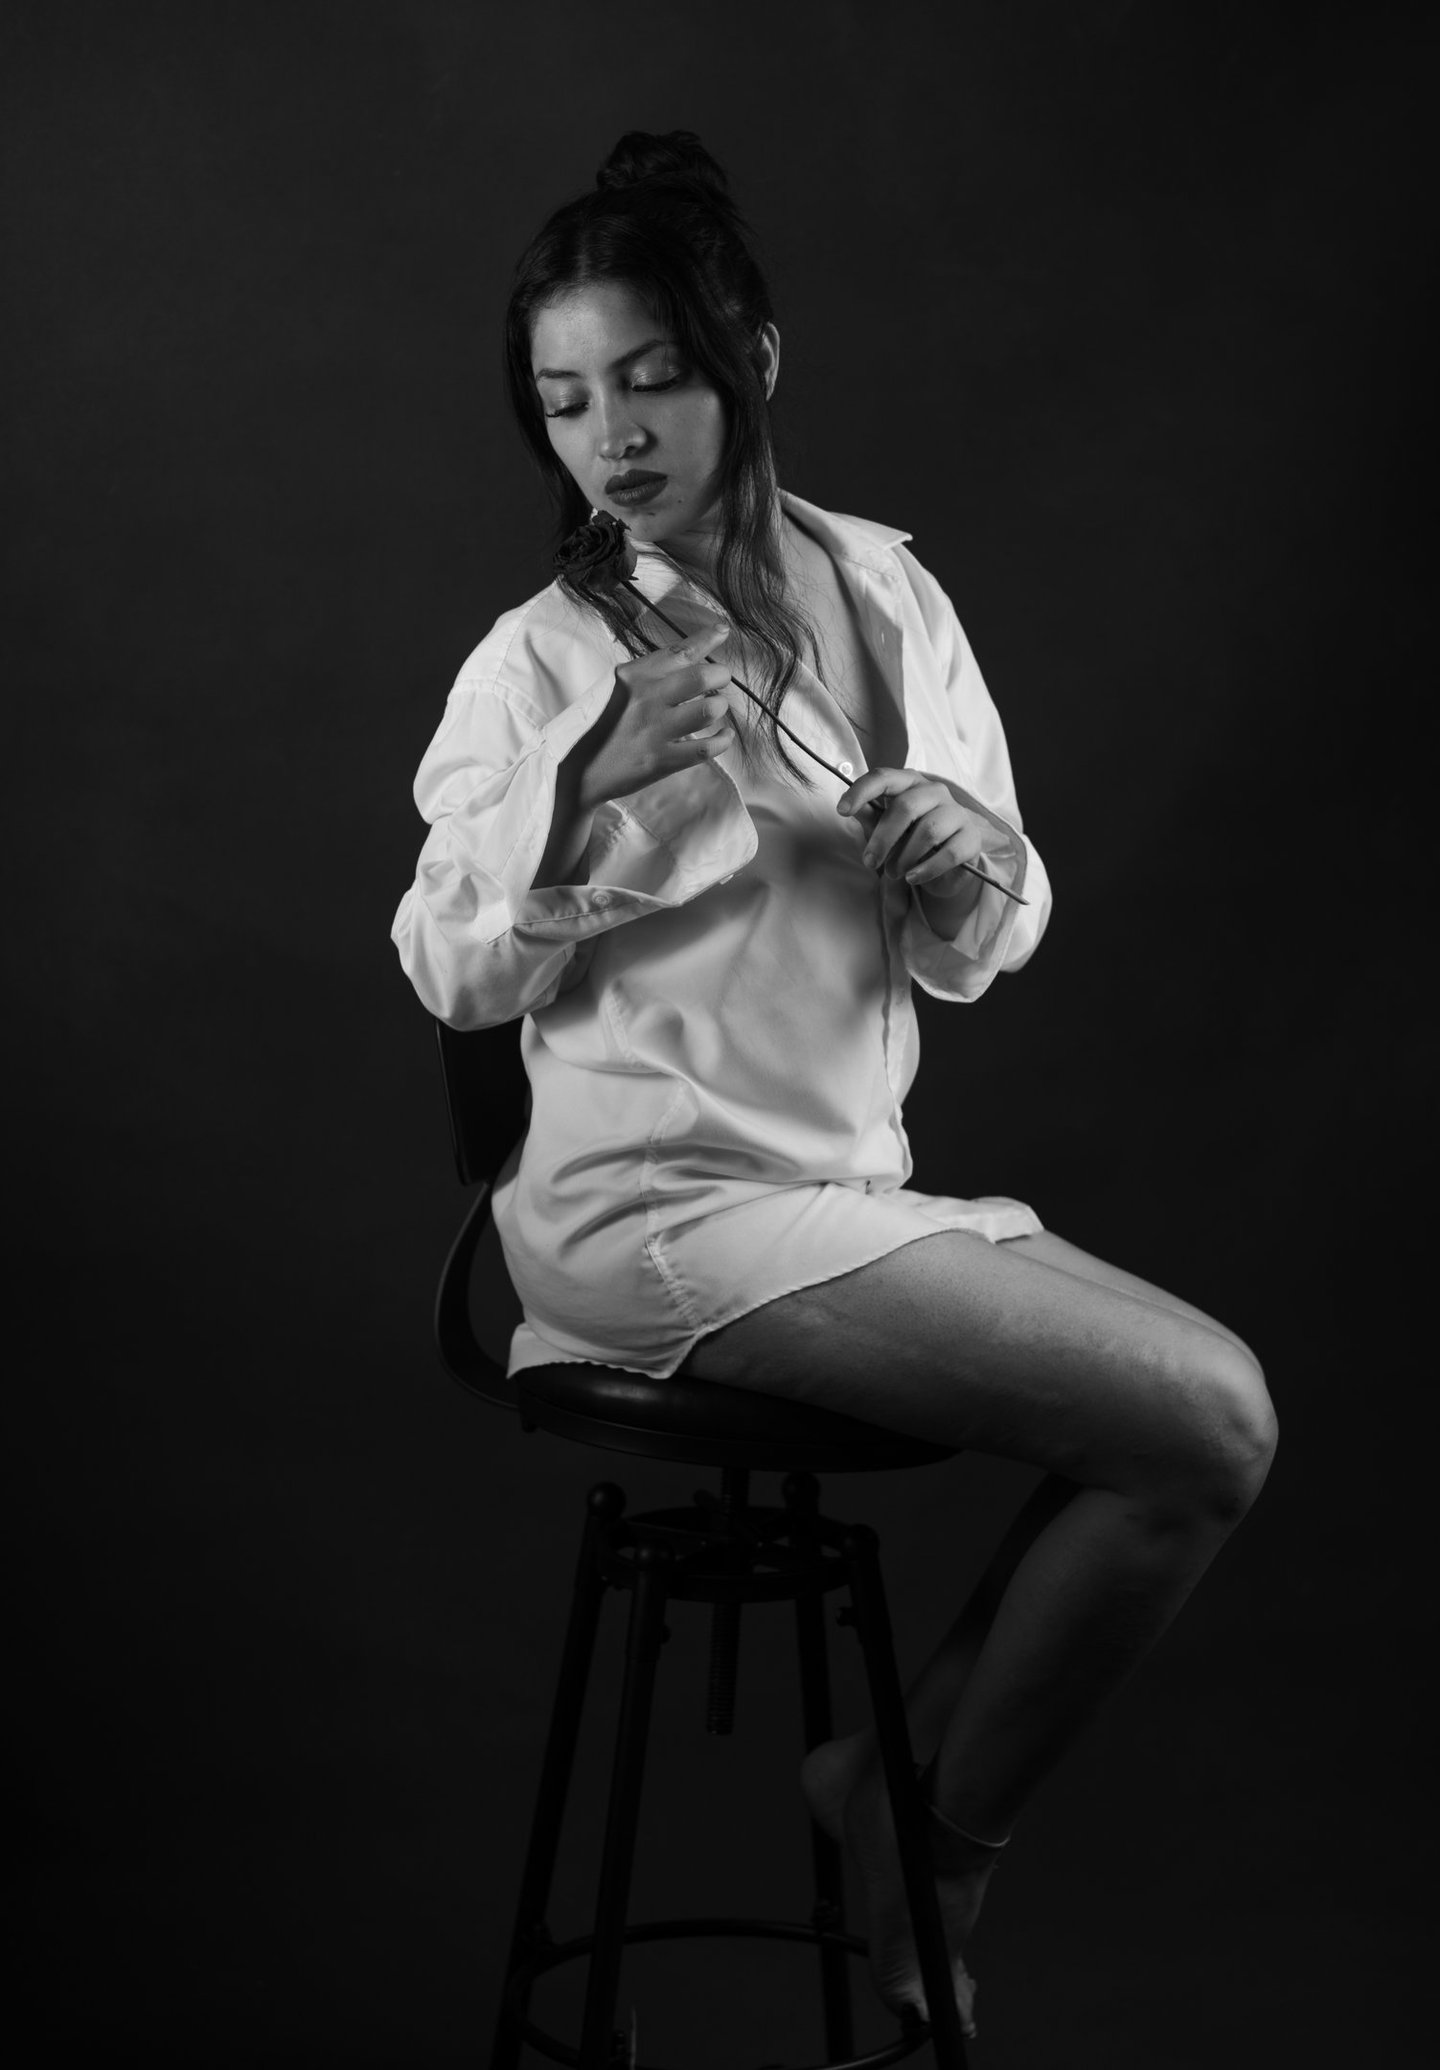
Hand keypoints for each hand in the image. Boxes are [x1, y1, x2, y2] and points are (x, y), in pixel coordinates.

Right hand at [573, 614, 737, 810]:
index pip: (678, 651)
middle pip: (702, 676)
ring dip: (719, 706)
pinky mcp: (661, 760)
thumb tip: (686, 656)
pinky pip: (706, 748)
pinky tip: (722, 736)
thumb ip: (647, 673)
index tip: (722, 631)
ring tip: (715, 708)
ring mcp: (654, 731)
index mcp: (634, 676)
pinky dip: (722, 740)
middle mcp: (646, 699)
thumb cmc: (597, 726)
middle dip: (721, 676)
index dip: (706, 638)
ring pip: (708, 710)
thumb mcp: (614, 689)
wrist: (574, 769)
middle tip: (720, 681)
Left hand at [838, 766, 1015, 897]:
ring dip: (904, 857)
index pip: (884, 777)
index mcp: (910, 783)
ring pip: (928, 831)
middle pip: (906, 807)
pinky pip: (948, 853)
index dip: (861, 791)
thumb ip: (871, 817)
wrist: (947, 865)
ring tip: (894, 873)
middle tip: (870, 862)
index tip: (842, 810)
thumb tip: (852, 809)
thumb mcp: (886, 829)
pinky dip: (926, 869)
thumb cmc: (910, 840)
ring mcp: (957, 812)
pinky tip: (913, 878)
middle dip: (883, 839)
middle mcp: (936, 791)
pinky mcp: (971, 837)